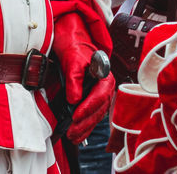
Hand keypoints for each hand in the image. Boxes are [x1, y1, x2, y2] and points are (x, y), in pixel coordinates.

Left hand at [52, 14, 114, 143]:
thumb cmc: (73, 47)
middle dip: (85, 123)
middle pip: (99, 110)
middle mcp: (106, 87)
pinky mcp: (92, 98)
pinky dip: (85, 126)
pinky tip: (77, 134)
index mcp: (105, 77)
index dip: (88, 108)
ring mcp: (100, 94)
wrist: (71, 40)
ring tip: (72, 136)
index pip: (100, 97)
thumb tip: (74, 99)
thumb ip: (74, 78)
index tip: (75, 115)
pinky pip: (92, 115)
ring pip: (96, 116)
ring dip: (85, 128)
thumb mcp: (72, 59)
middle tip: (71, 131)